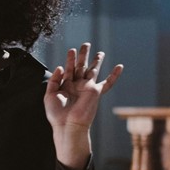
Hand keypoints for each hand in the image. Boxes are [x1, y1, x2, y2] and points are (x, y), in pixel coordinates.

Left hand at [44, 42, 122, 169]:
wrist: (67, 125)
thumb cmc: (57, 114)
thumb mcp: (49, 94)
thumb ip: (54, 80)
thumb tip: (61, 67)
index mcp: (66, 86)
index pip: (69, 69)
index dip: (70, 59)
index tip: (71, 50)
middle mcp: (78, 86)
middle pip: (81, 67)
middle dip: (83, 55)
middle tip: (85, 44)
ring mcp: (87, 88)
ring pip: (93, 71)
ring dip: (96, 61)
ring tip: (100, 52)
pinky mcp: (95, 92)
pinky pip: (107, 83)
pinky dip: (114, 75)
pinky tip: (120, 66)